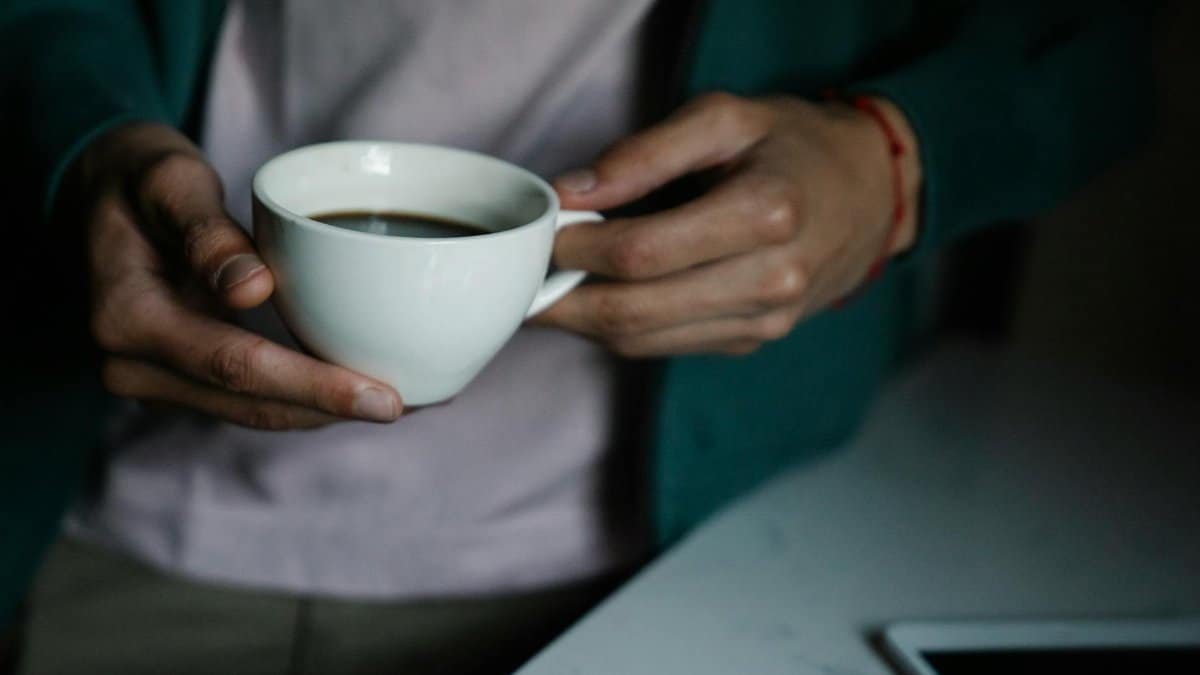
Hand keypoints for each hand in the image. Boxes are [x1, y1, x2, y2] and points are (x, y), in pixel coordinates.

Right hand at [78, 123, 402, 427]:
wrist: (94, 194)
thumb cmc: (139, 176)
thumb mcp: (168, 180)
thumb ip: (206, 232)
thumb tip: (252, 288)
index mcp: (126, 316)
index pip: (235, 365)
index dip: (314, 386)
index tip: (381, 396)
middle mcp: (132, 362)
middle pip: (250, 403)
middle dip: (332, 410)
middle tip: (410, 406)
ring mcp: (152, 378)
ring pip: (251, 412)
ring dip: (322, 413)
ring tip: (400, 405)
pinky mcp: (177, 377)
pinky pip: (246, 399)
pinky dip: (301, 398)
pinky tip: (354, 388)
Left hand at [533, 92, 920, 356]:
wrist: (870, 194)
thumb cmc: (793, 145)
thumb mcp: (725, 118)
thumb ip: (645, 153)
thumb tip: (571, 193)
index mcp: (766, 215)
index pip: (642, 254)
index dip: (577, 249)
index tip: (545, 232)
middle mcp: (771, 280)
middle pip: (635, 312)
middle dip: (566, 300)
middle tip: (527, 276)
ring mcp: (764, 321)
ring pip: (644, 341)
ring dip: (585, 321)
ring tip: (551, 290)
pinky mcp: (752, 341)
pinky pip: (667, 347)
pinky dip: (623, 328)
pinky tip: (600, 299)